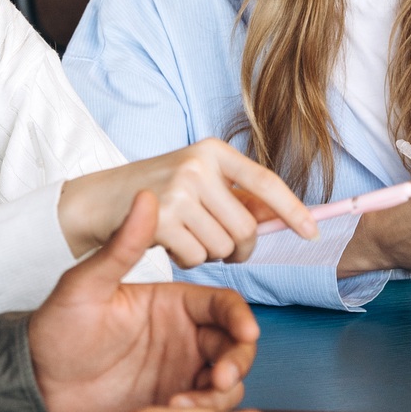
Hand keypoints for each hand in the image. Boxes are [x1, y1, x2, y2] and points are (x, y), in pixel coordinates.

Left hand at [31, 190, 264, 411]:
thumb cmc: (55, 329)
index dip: (240, 318)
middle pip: (234, 345)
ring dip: (221, 393)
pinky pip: (206, 410)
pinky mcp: (170, 403)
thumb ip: (122, 247)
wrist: (34, 384)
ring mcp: (179, 372)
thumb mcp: (86, 286)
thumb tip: (145, 197)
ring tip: (186, 402)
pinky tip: (174, 411)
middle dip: (238, 360)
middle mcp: (183, 337)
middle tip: (220, 378)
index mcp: (171, 303)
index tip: (246, 333)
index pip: (224, 305)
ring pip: (227, 381)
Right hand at [58, 138, 316, 266]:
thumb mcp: (197, 181)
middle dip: (238, 247)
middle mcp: (198, 166)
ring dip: (210, 254)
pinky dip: (188, 260)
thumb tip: (282, 220)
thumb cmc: (155, 193)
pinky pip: (198, 258)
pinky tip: (169, 244)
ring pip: (223, 246)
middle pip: (246, 227)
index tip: (312, 232)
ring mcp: (179, 191)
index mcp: (213, 151)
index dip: (293, 210)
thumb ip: (236, 197)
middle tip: (219, 246)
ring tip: (186, 237)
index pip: (265, 182)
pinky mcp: (162, 219)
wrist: (98, 200)